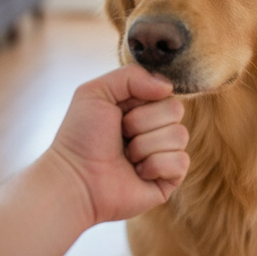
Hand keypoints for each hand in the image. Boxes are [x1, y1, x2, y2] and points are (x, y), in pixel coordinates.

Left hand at [47, 65, 189, 225]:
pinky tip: (137, 173)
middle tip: (121, 136)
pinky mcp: (170, 179)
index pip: (165, 92)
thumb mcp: (96, 92)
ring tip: (126, 157)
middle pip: (176, 110)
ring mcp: (165, 154)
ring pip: (179, 136)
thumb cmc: (80, 138)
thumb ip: (131, 76)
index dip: (142, 101)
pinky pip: (180, 161)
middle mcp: (156, 130)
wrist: (76, 179)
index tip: (120, 112)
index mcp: (141, 108)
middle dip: (142, 123)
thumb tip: (168, 87)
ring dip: (145, 146)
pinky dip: (155, 166)